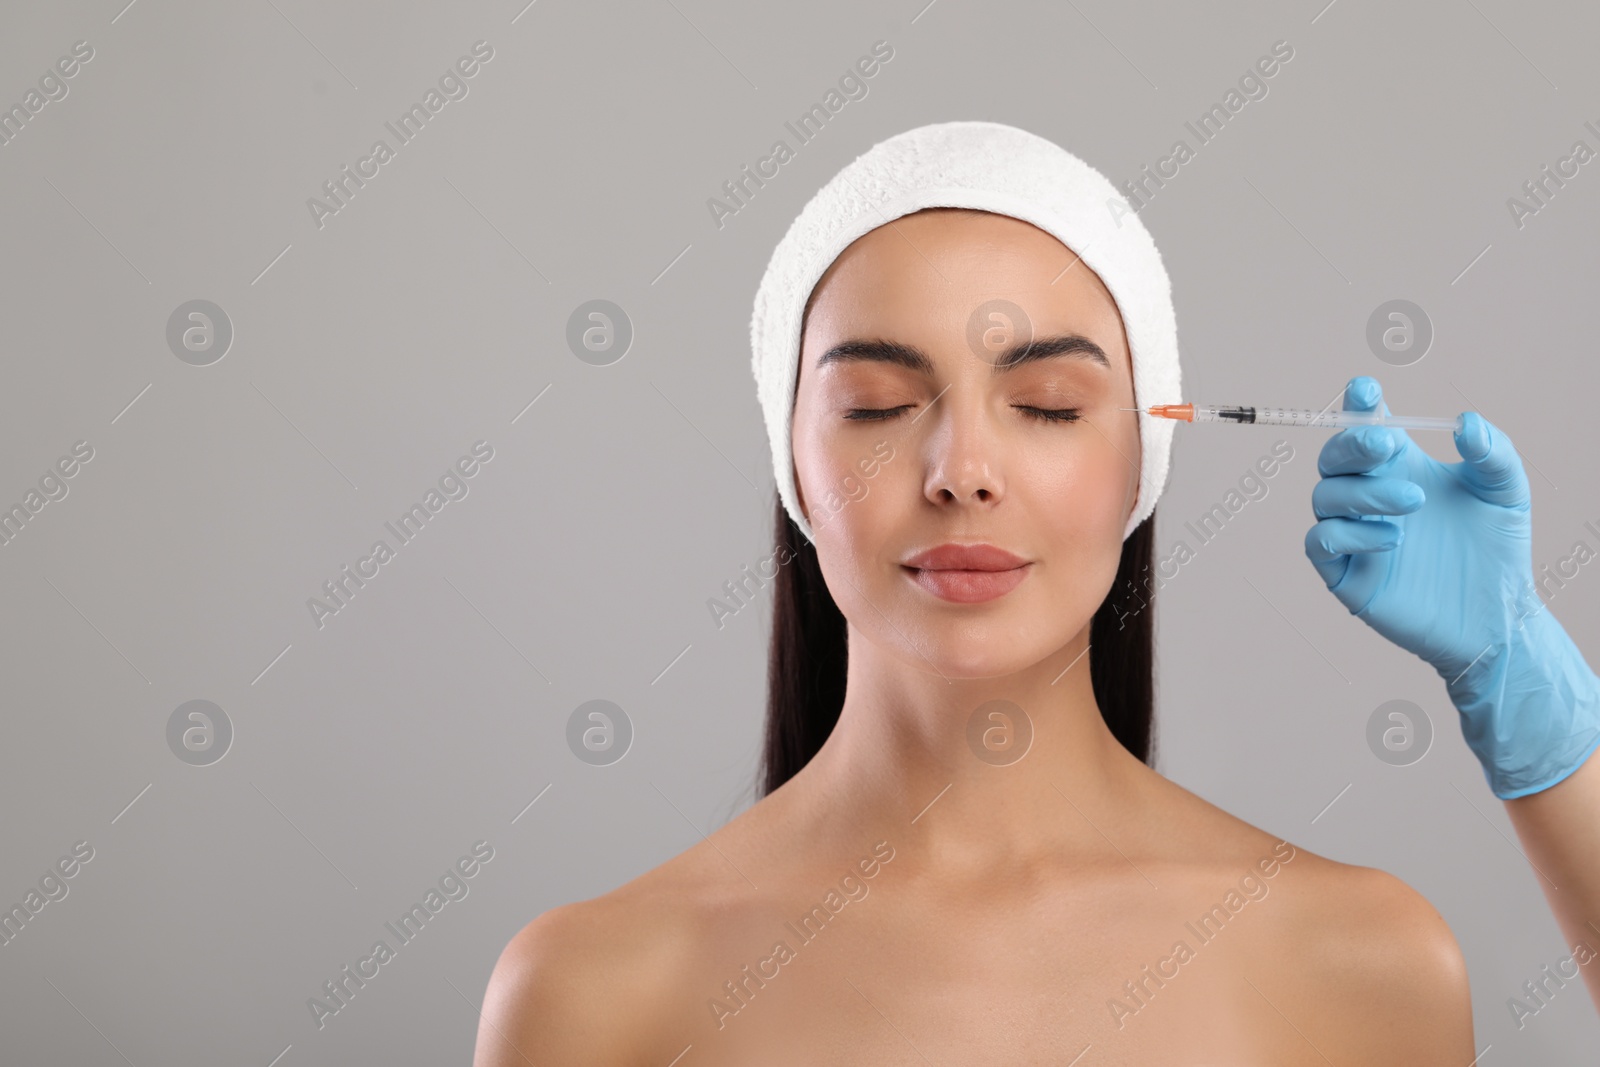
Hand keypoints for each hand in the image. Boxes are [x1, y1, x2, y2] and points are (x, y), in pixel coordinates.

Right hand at [1304, 375, 1599, 797]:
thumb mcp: (1505, 490)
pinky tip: (1392, 540)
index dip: (1358, 404)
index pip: (1366, 426)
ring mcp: (1353, 533)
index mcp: (1400, 467)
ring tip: (1413, 504)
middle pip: (1334, 455)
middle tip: (1387, 444)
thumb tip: (1464, 421)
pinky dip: (1348, 533)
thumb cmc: (1496, 550)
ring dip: (1363, 492)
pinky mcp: (1345, 573)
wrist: (1496, 617)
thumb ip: (1492, 450)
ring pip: (1324, 496)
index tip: (1366, 390)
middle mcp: (1369, 494)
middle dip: (1350, 442)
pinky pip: (1321, 541)